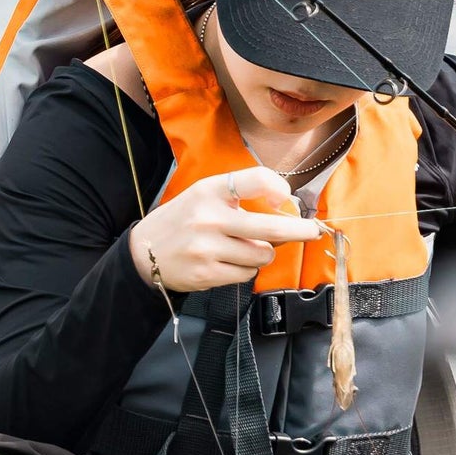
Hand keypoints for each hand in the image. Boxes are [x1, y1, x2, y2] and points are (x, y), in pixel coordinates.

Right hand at [129, 166, 323, 293]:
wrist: (143, 252)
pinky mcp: (208, 273)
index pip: (256, 179)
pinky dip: (243, 270)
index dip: (279, 189)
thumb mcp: (204, 196)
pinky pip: (247, 274)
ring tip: (240, 249)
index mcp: (210, 191)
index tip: (285, 198)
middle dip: (299, 231)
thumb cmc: (183, 221)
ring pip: (262, 255)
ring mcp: (208, 247)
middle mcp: (209, 217)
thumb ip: (240, 199)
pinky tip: (225, 262)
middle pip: (272, 228)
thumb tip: (287, 213)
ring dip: (260, 254)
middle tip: (312, 232)